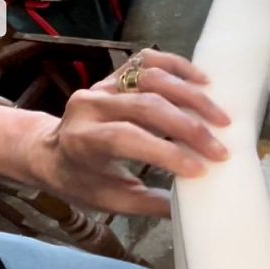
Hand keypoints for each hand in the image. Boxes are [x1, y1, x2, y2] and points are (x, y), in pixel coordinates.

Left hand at [20, 49, 230, 216]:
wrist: (49, 151)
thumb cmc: (80, 180)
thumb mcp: (110, 201)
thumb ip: (150, 204)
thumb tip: (191, 208)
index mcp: (83, 139)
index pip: (128, 138)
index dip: (167, 153)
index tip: (201, 170)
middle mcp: (91, 105)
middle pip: (147, 105)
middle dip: (189, 128)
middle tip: (220, 149)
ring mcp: (103, 84)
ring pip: (153, 78)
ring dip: (192, 97)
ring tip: (220, 118)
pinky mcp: (116, 74)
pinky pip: (149, 60)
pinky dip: (179, 67)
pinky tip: (203, 83)